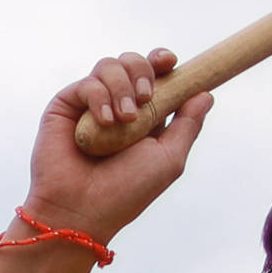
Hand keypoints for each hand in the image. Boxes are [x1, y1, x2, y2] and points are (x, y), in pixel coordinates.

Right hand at [26, 53, 212, 246]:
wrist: (82, 211)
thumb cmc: (126, 192)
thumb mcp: (169, 159)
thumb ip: (188, 125)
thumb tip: (206, 93)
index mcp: (143, 116)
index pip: (154, 74)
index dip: (162, 61)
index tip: (170, 62)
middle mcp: (116, 105)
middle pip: (132, 61)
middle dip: (143, 71)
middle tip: (145, 99)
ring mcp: (90, 105)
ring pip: (109, 65)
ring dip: (122, 87)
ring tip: (124, 120)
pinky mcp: (65, 106)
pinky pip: (87, 83)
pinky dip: (100, 97)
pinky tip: (105, 122)